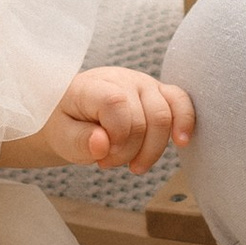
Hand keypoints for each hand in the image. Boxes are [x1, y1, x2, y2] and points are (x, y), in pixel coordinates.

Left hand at [8, 67, 195, 172]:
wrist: (73, 114)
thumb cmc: (67, 125)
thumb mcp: (60, 138)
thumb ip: (78, 141)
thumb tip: (102, 144)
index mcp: (92, 85)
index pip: (116, 103)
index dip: (117, 137)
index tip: (102, 156)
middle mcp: (122, 79)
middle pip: (144, 117)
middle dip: (131, 151)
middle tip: (107, 163)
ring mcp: (144, 83)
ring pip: (165, 115)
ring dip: (152, 149)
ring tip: (134, 166)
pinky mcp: (159, 93)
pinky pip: (181, 102)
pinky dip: (185, 123)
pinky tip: (181, 142)